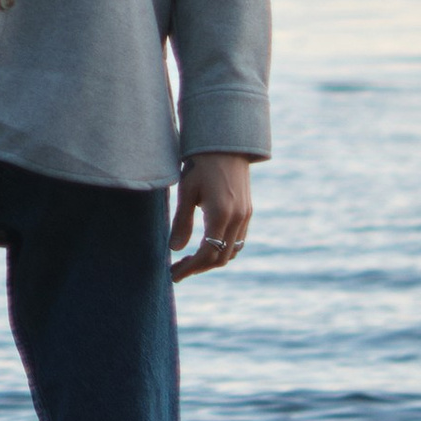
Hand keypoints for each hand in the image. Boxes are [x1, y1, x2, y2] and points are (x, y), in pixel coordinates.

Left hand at [170, 152, 252, 283]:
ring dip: (212, 260)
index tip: (173, 275)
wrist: (225, 146)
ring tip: (190, 261)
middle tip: (177, 269)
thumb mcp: (186, 191)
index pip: (207, 253)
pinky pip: (238, 241)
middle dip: (199, 267)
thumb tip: (174, 249)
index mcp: (221, 214)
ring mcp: (245, 216)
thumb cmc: (200, 165)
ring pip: (232, 251)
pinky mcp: (247, 212)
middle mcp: (237, 219)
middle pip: (221, 258)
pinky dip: (223, 249)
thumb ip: (181, 222)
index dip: (190, 268)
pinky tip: (207, 246)